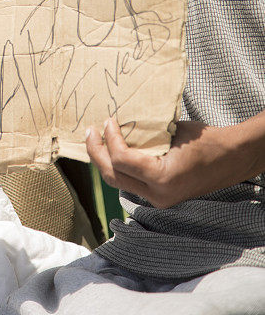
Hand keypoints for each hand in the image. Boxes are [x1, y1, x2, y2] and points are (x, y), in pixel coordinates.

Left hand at [85, 116, 262, 207]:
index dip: (109, 139)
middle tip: (90, 132)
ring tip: (96, 140)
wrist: (231, 159)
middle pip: (113, 176)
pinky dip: (119, 167)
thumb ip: (144, 133)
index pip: (121, 160)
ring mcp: (158, 200)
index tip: (107, 120)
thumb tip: (118, 123)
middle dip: (96, 153)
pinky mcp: (160, 198)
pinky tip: (112, 151)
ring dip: (104, 161)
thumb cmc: (205, 139)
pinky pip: (131, 183)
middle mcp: (158, 195)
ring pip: (119, 182)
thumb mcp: (171, 131)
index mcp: (162, 178)